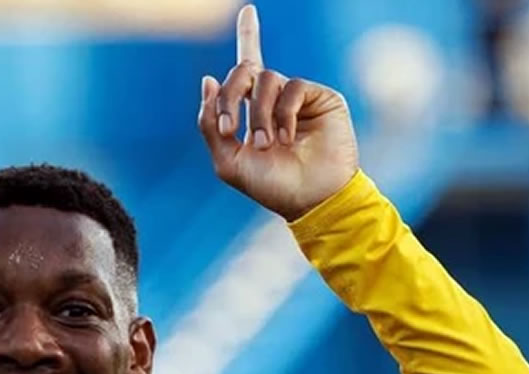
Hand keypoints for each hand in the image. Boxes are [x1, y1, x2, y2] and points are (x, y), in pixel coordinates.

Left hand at [197, 5, 357, 220]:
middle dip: (231, 96)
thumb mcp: (228, 160)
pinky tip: (286, 138)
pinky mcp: (320, 97)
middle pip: (245, 70)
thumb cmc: (270, 186)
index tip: (248, 10)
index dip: (250, 35)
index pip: (248, 67)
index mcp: (252, 111)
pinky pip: (292, 87)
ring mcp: (298, 96)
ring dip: (258, 115)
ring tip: (264, 144)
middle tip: (229, 129)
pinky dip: (282, 114)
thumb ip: (210, 123)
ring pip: (266, 80)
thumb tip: (208, 78)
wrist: (310, 200)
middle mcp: (275, 99)